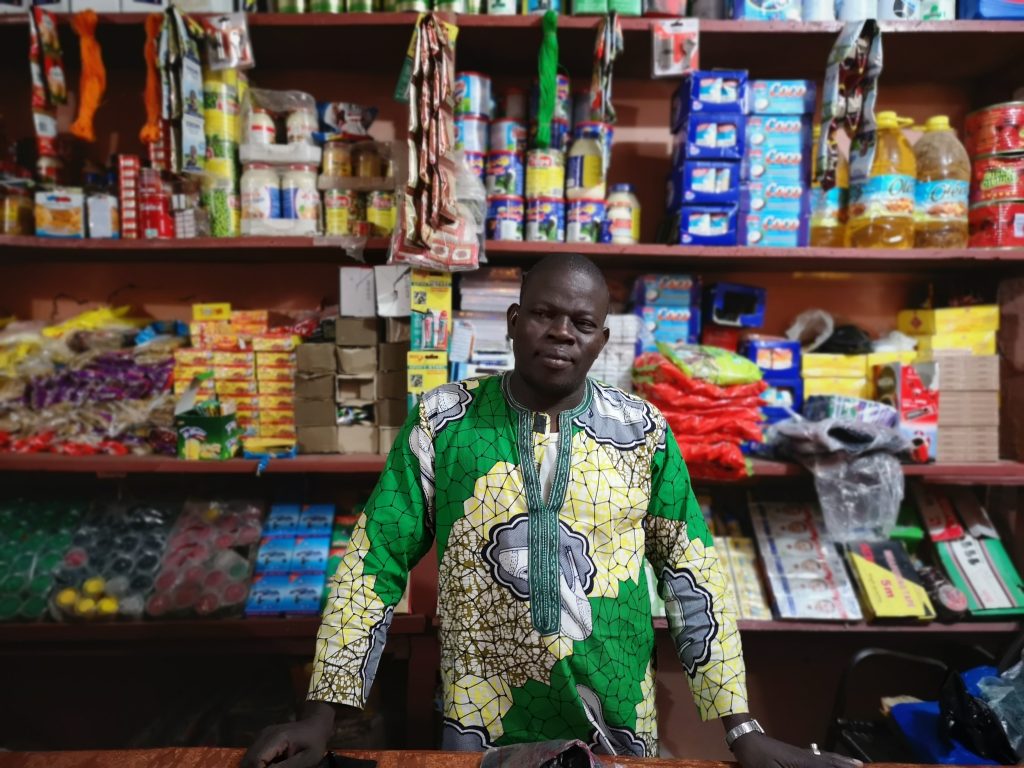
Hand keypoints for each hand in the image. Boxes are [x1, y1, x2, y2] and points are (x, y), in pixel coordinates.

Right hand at [241, 701, 335, 767]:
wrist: (316, 724)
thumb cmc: (314, 743)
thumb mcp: (306, 760)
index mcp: (276, 738)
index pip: (256, 760)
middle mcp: (264, 734)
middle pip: (248, 760)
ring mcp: (261, 735)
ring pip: (248, 758)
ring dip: (255, 766)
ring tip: (273, 767)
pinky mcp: (261, 738)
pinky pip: (253, 755)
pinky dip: (257, 764)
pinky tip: (270, 765)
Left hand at [731, 732, 863, 767]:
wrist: (745, 739)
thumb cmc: (755, 758)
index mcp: (801, 762)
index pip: (826, 767)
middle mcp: (805, 757)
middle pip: (830, 761)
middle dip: (845, 765)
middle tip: (862, 767)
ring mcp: (800, 755)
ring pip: (825, 758)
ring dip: (840, 762)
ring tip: (855, 764)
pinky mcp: (795, 756)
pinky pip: (818, 759)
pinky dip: (829, 760)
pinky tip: (831, 762)